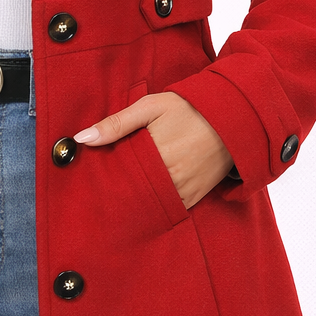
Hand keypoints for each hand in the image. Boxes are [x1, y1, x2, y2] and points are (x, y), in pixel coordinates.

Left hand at [74, 91, 234, 209]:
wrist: (233, 117)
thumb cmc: (189, 108)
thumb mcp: (151, 107)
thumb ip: (117, 124)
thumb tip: (82, 138)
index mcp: (155, 154)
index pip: (119, 176)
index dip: (104, 180)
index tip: (90, 182)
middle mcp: (170, 176)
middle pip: (133, 194)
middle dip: (118, 193)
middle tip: (101, 194)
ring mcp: (184, 188)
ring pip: (151, 204)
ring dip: (137, 201)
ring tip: (120, 199)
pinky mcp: (196, 195)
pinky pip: (171, 207)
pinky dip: (158, 205)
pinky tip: (146, 200)